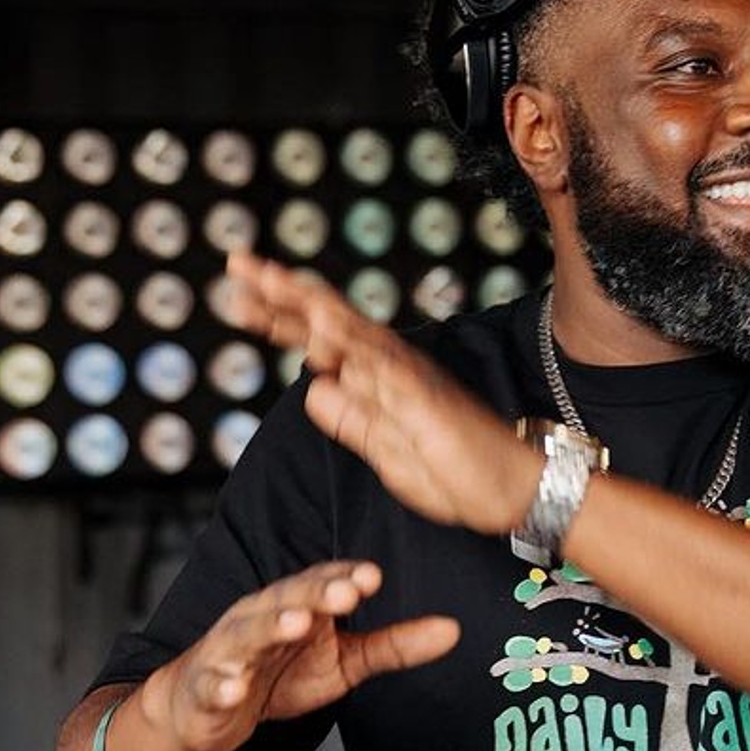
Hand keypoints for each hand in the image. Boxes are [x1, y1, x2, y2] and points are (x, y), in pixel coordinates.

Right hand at [151, 560, 457, 750]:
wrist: (202, 708)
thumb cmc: (274, 674)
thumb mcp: (342, 662)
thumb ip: (393, 646)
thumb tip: (452, 630)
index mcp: (297, 605)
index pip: (323, 583)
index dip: (346, 578)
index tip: (373, 576)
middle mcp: (261, 618)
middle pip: (288, 598)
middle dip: (316, 593)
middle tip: (345, 592)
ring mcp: (230, 651)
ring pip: (249, 633)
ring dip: (272, 626)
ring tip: (296, 625)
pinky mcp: (206, 687)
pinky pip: (213, 683)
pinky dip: (222, 684)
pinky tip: (234, 689)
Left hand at [225, 249, 541, 534]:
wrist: (512, 488)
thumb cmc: (453, 470)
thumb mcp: (383, 449)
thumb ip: (350, 419)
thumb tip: (315, 388)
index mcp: (376, 378)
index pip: (320, 336)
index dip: (279, 313)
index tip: (238, 293)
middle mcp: (390, 367)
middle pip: (328, 319)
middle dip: (282, 292)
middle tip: (237, 262)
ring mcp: (407, 379)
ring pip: (351, 331)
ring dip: (309, 305)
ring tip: (268, 279)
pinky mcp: (424, 400)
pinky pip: (383, 367)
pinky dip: (351, 345)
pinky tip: (322, 328)